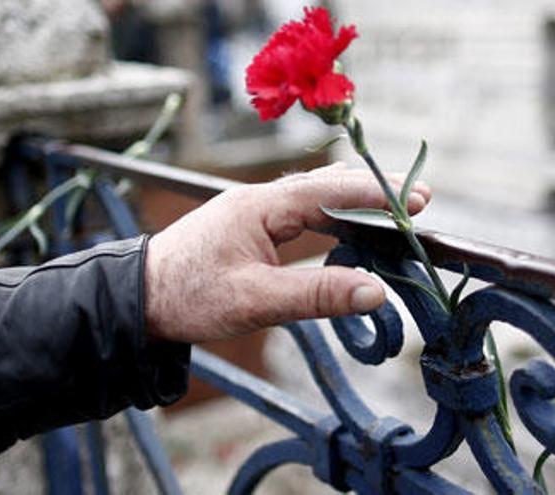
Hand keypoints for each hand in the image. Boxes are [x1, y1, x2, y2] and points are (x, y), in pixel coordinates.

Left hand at [144, 163, 431, 342]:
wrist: (137, 298)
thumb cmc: (188, 296)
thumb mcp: (254, 301)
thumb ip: (315, 295)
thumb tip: (375, 291)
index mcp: (259, 206)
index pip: (328, 191)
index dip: (374, 196)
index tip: (415, 199)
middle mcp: (259, 200)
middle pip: (325, 185)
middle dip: (372, 191)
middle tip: (417, 200)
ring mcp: (253, 211)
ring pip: (314, 196)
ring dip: (353, 202)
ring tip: (393, 212)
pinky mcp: (249, 227)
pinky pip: (300, 212)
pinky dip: (331, 215)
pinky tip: (346, 226)